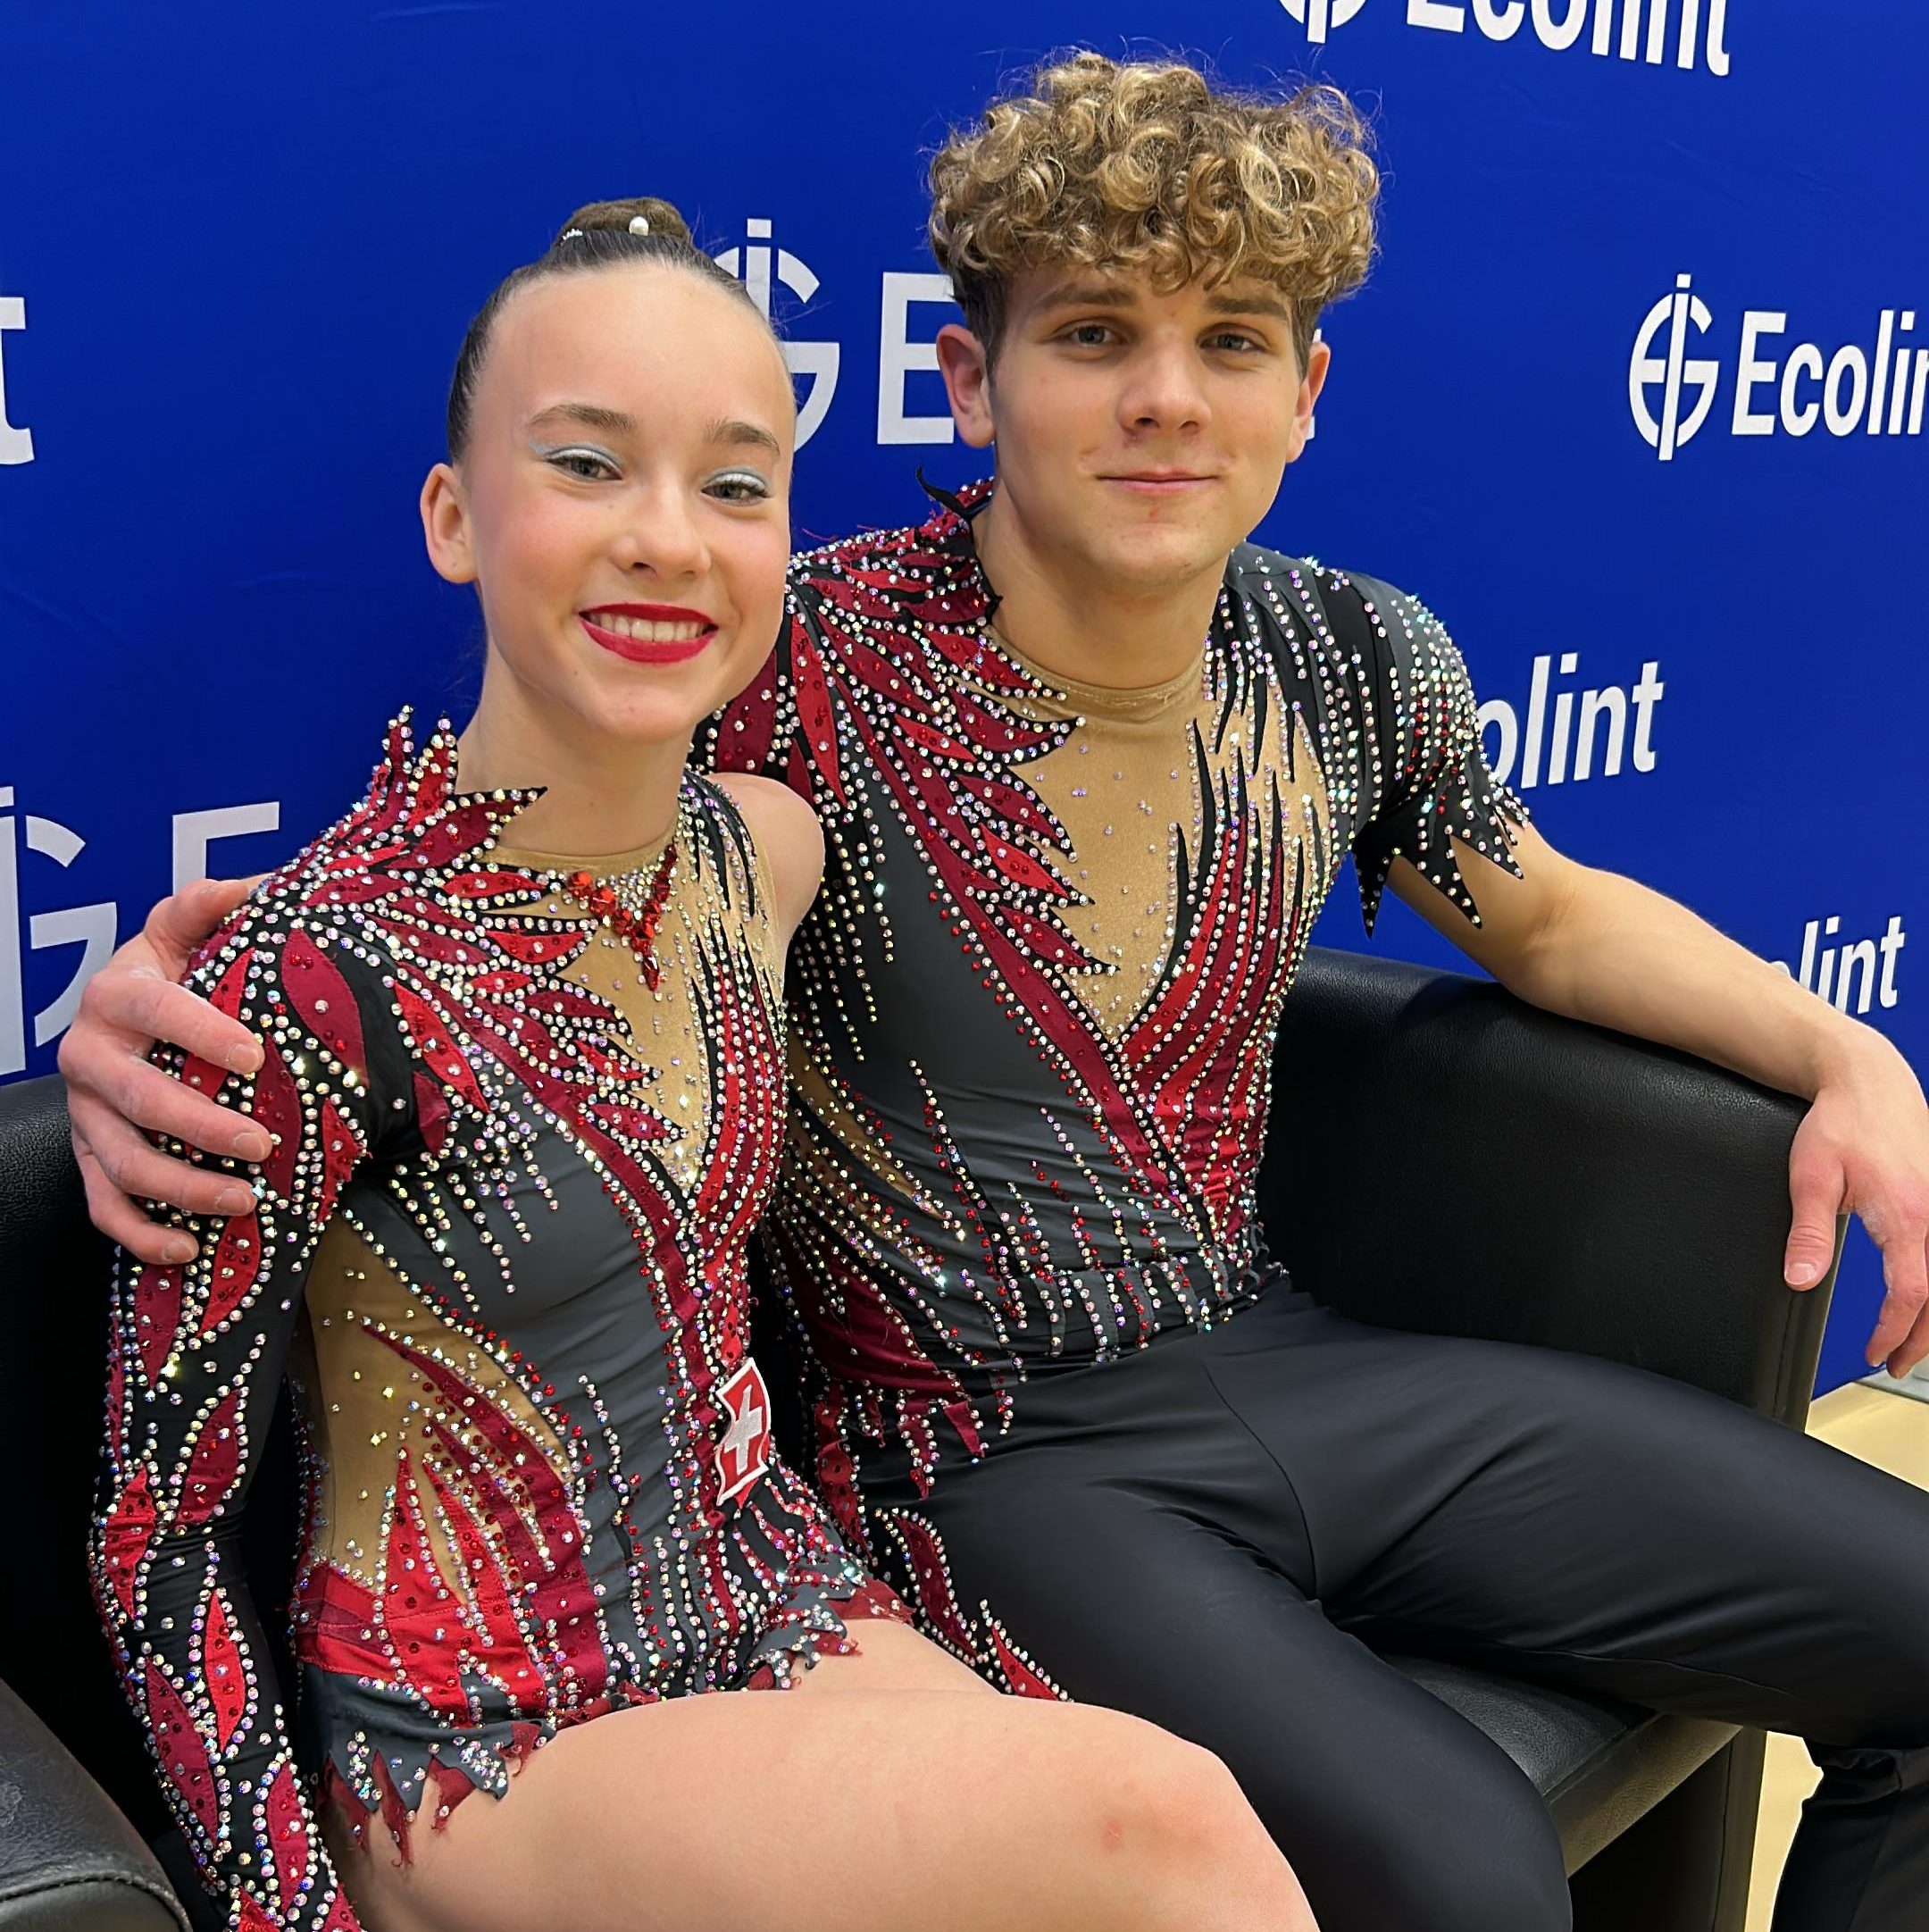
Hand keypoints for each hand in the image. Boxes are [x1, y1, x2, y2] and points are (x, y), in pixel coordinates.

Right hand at [57, 877, 266, 1262]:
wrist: (131, 1012)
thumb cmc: (178, 970)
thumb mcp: (188, 930)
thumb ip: (212, 904)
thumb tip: (254, 885)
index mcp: (117, 993)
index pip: (157, 1012)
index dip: (202, 1033)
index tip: (256, 1054)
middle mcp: (88, 1055)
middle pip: (137, 1100)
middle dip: (200, 1127)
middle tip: (262, 1143)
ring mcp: (85, 1112)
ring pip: (121, 1162)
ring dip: (181, 1189)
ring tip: (244, 1199)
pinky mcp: (88, 1155)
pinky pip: (102, 1205)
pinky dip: (140, 1234)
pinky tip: (188, 1250)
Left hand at [1783, 1032, 1928, 1376]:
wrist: (1869, 1081)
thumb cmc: (1840, 1123)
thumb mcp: (1811, 1178)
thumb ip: (1808, 1232)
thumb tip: (1800, 1278)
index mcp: (1908, 1215)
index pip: (1911, 1294)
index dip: (1894, 1331)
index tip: (1876, 1353)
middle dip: (1922, 1338)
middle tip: (1895, 1363)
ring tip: (1912, 1344)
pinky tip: (1926, 1301)